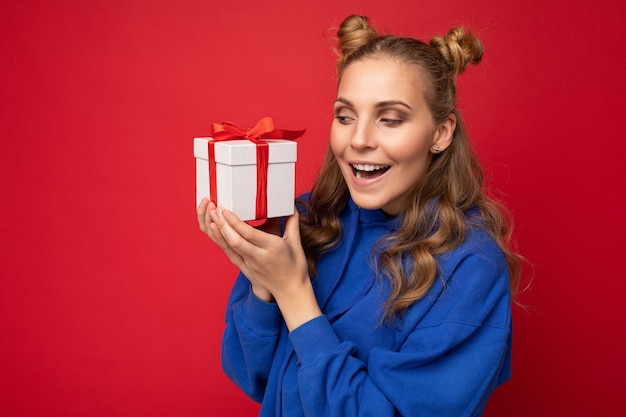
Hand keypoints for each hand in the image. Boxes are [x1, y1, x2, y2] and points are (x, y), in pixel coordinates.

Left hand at [201, 201, 321, 329]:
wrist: (290, 290)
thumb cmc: (295, 266)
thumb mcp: (295, 243)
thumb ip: (292, 222)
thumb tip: (292, 205)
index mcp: (273, 247)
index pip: (250, 234)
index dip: (235, 222)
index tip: (226, 210)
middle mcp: (259, 256)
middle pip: (236, 241)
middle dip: (223, 225)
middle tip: (214, 209)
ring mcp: (251, 263)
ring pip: (231, 246)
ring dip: (220, 231)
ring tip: (211, 217)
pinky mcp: (246, 266)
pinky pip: (232, 251)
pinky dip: (223, 240)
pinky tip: (217, 230)